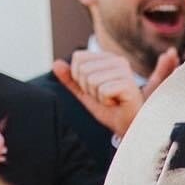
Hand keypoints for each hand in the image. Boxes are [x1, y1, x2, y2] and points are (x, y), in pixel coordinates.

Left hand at [51, 46, 180, 139]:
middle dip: (88, 89)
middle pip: (83, 70)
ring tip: (111, 100)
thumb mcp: (86, 94)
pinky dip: (106, 102)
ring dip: (98, 97)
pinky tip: (117, 103)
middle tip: (104, 97)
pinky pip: (103, 91)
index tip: (95, 89)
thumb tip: (55, 63)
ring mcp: (125, 71)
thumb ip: (71, 80)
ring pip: (92, 80)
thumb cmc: (110, 109)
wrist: (128, 126)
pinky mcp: (129, 84)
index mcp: (106, 58)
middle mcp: (117, 60)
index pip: (78, 58)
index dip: (79, 78)